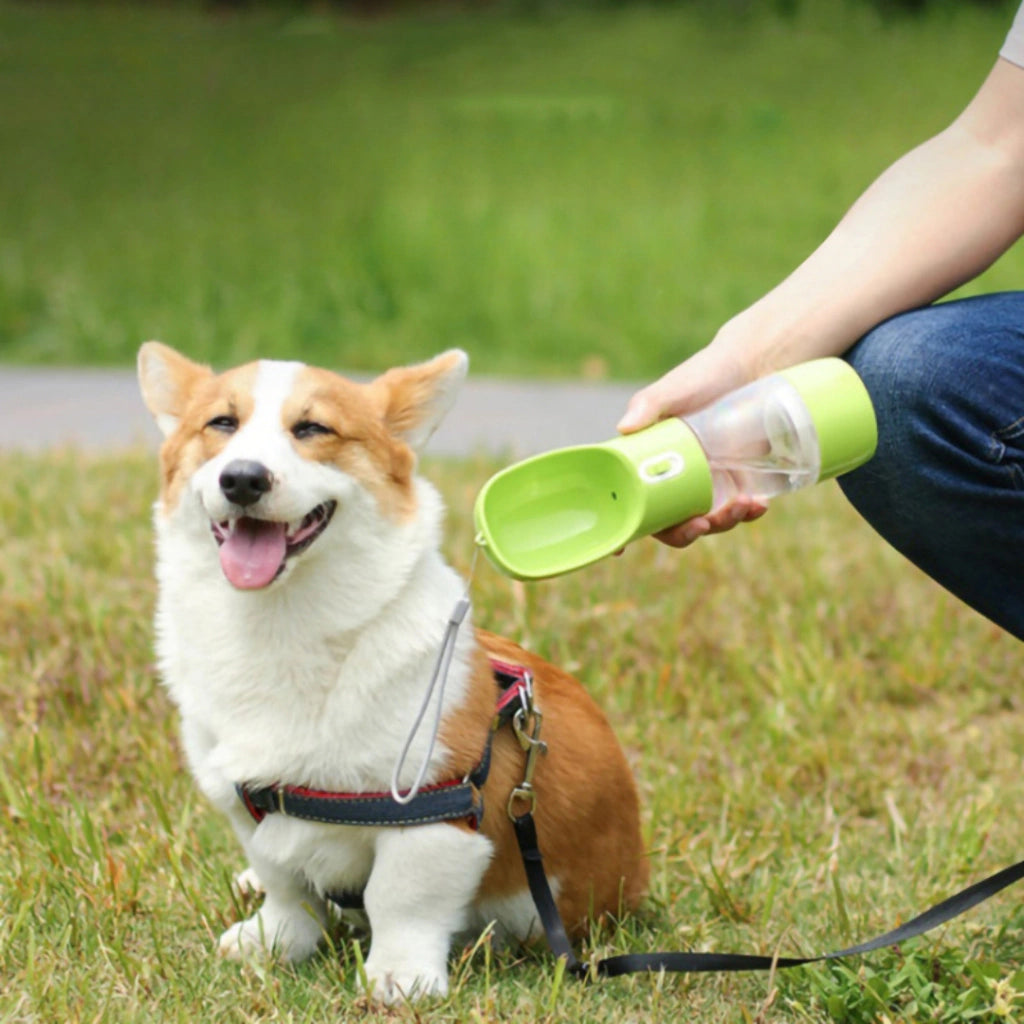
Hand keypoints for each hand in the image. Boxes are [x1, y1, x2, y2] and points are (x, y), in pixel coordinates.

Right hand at [617, 341, 767, 548]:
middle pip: (668, 523)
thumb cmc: (705, 374)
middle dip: (684, 533)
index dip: (623, 527)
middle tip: (701, 523)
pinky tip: (758, 505)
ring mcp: (706, 483)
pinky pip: (738, 510)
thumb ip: (649, 404)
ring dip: (721, 524)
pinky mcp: (737, 481)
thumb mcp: (674, 388)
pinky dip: (748, 513)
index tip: (618, 550)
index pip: (628, 500)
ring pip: (706, 521)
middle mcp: (673, 478)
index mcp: (648, 461)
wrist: (754, 365)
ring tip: (743, 505)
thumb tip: (624, 427)